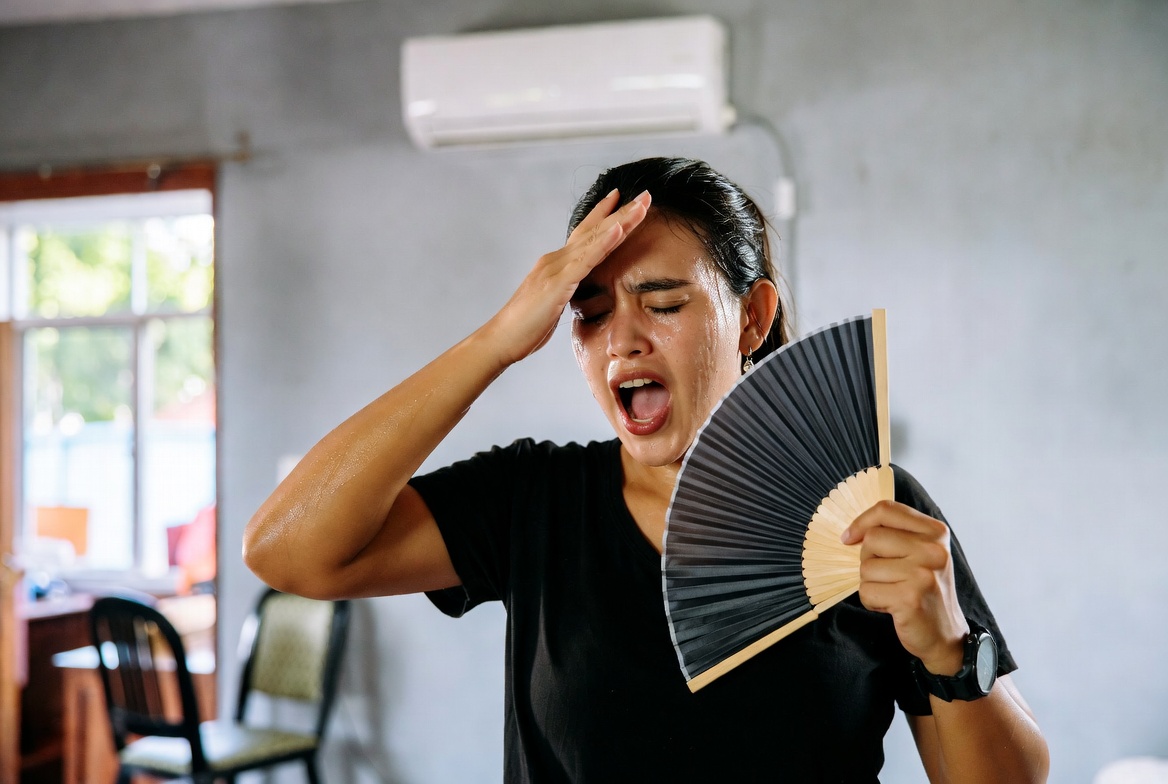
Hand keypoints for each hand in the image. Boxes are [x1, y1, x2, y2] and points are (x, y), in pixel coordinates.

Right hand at [484, 189, 650, 365]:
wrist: (501, 339)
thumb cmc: (525, 327)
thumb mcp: (552, 305)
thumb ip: (565, 291)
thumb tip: (576, 289)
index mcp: (557, 265)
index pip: (585, 235)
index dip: (604, 216)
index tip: (622, 199)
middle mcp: (556, 259)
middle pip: (594, 230)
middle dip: (622, 212)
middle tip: (646, 195)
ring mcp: (556, 268)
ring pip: (594, 239)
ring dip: (620, 220)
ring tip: (642, 204)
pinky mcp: (557, 283)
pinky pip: (586, 259)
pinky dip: (604, 243)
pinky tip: (619, 229)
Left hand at [841, 500, 968, 674]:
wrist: (945, 634)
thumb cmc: (924, 590)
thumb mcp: (919, 553)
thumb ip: (894, 534)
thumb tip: (849, 533)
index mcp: (935, 532)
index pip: (886, 509)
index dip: (861, 522)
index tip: (848, 538)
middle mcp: (933, 549)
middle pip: (872, 538)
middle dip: (868, 559)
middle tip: (887, 577)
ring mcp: (923, 574)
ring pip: (866, 567)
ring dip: (871, 584)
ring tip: (894, 593)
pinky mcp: (910, 598)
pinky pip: (867, 591)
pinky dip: (872, 602)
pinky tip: (893, 607)